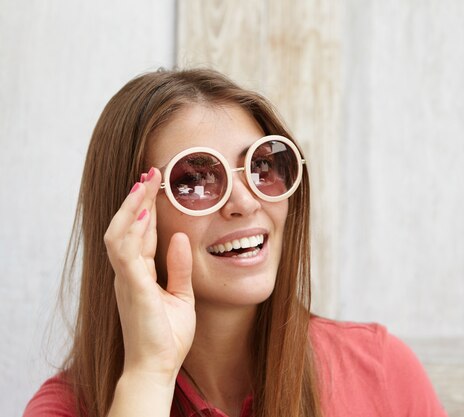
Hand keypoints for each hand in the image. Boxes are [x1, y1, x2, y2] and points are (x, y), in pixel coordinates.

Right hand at [104, 167, 195, 383]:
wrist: (157, 367)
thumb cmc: (166, 336)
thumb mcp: (181, 295)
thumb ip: (179, 267)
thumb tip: (180, 237)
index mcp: (140, 275)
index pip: (140, 235)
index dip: (145, 210)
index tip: (154, 186)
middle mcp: (128, 273)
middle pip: (126, 228)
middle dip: (136, 200)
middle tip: (149, 174)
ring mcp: (127, 279)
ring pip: (119, 234)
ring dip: (131, 207)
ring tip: (144, 183)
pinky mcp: (132, 287)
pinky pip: (125, 253)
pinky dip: (132, 231)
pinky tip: (144, 213)